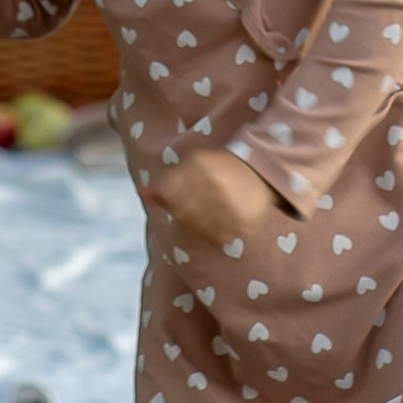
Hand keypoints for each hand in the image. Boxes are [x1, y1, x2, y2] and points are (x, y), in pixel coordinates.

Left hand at [154, 147, 281, 248]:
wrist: (259, 170)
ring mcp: (231, 201)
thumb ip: (166, 184)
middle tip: (200, 211)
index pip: (169, 194)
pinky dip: (218, 234)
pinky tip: (223, 223)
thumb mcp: (191, 168)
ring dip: (203, 226)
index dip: (173, 202)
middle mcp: (213, 182)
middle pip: (184, 213)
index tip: (183, 200)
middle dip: (188, 215)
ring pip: (201, 228)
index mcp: (198, 165)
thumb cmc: (218, 170)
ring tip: (212, 216)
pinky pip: (222, 237)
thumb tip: (143, 193)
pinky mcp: (245, 219)